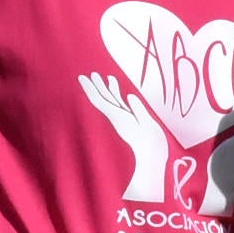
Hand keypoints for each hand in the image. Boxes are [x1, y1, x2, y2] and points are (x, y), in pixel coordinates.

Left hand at [79, 74, 169, 202]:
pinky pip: (119, 103)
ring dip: (104, 88)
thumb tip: (130, 96)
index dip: (90, 89)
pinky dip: (115, 93)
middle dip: (94, 86)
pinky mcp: (129, 119)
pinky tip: (115, 86)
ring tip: (98, 76)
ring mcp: (122, 117)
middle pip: (102, 99)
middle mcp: (117, 116)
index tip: (82, 78)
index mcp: (119, 116)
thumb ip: (138, 110)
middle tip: (86, 75)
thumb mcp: (147, 125)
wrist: (152, 157)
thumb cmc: (151, 143)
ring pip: (110, 100)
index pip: (100, 100)